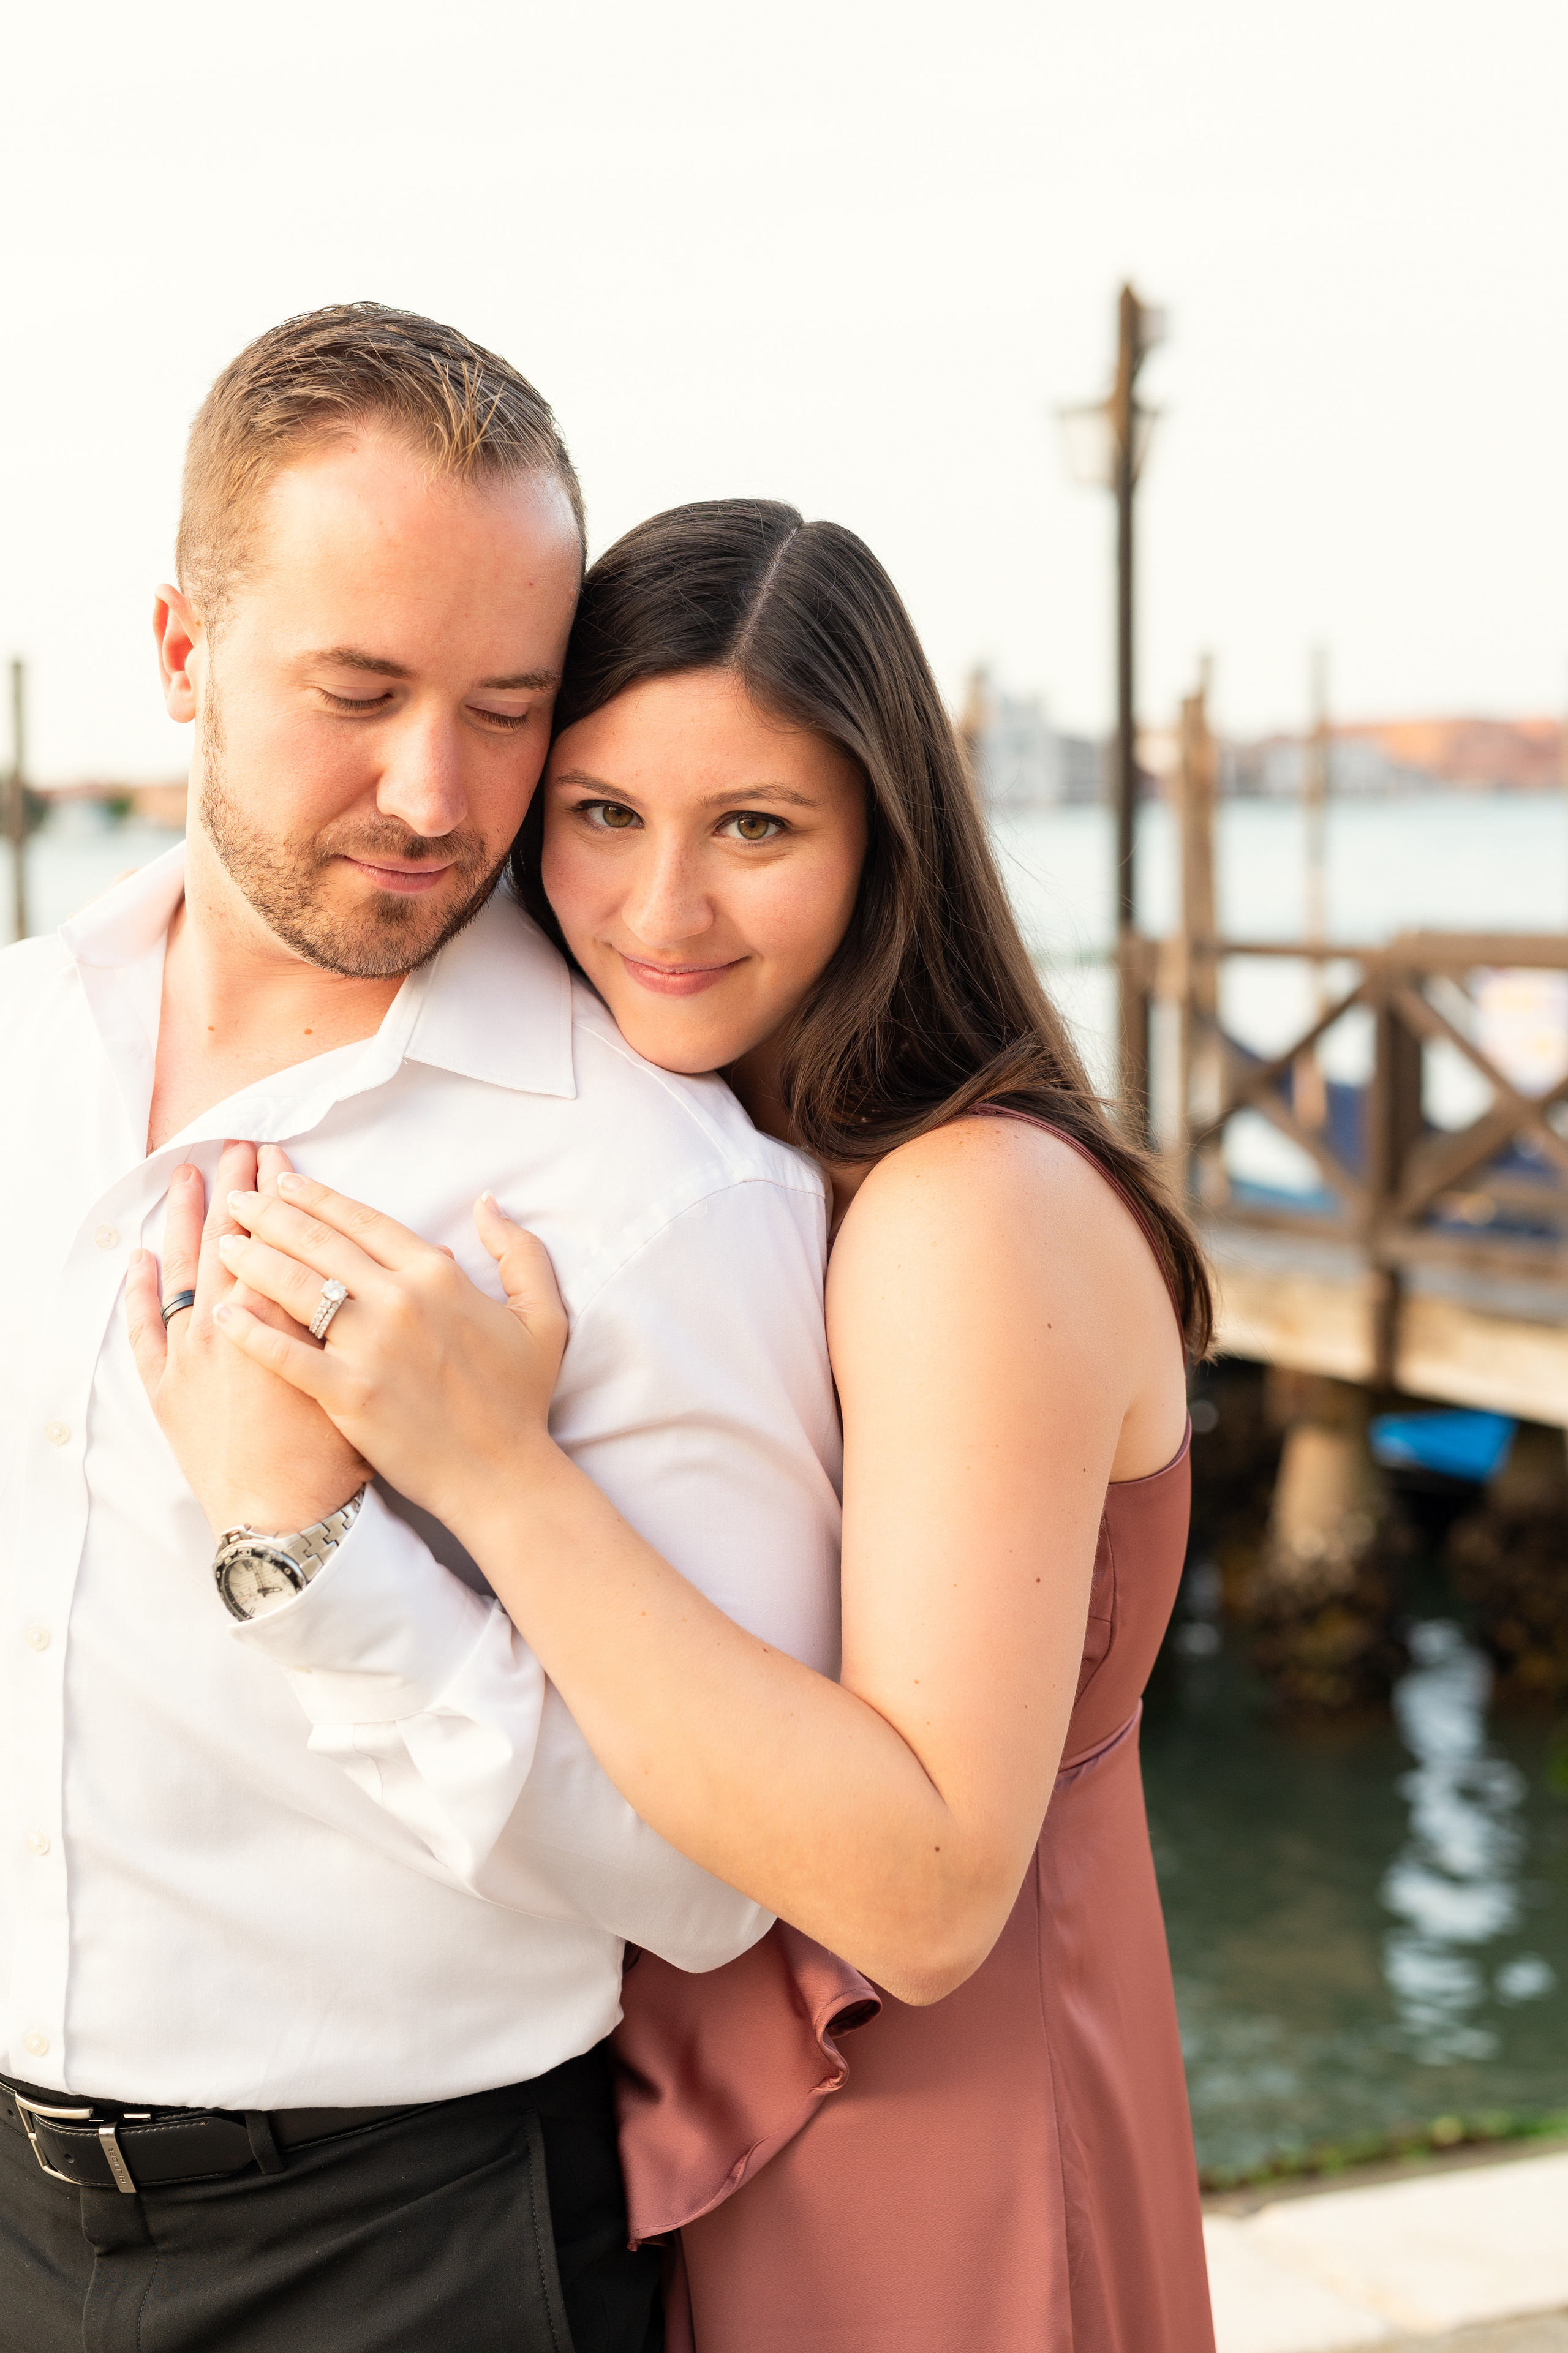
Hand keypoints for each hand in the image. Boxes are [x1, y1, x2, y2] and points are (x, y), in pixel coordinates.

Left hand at [209, 1172, 568, 1536]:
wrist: (503, 1475)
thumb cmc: (521, 1399)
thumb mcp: (542, 1315)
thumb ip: (520, 1251)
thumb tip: (487, 1203)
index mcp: (439, 1276)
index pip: (364, 1222)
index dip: (318, 1197)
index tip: (283, 1180)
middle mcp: (400, 1301)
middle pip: (319, 1244)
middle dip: (270, 1215)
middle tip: (237, 1200)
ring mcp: (371, 1348)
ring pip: (295, 1288)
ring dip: (252, 1259)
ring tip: (221, 1243)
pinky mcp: (347, 1395)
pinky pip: (285, 1354)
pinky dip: (251, 1330)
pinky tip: (222, 1312)